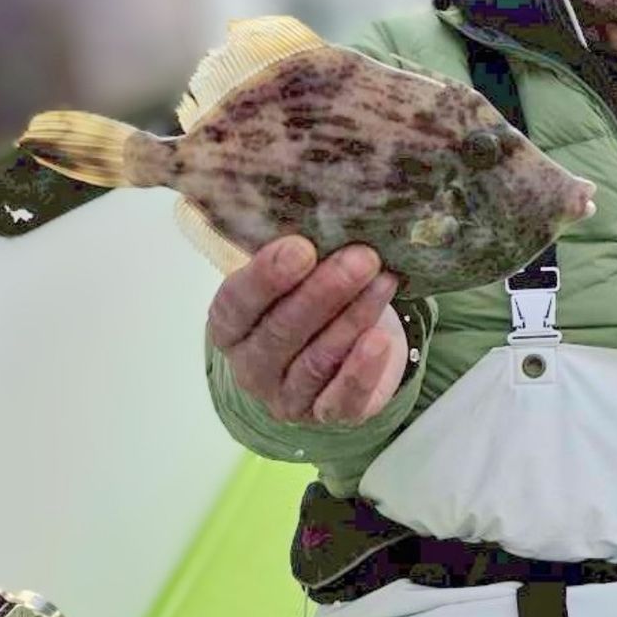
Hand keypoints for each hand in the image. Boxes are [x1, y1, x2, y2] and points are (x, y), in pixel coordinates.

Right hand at [207, 236, 407, 424]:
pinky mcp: (328, 415)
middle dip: (324, 291)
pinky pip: (342, 399)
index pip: (236, 303)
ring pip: (317, 359)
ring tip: (385, 281)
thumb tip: (322, 201)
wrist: (335, 360)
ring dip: (353, 317)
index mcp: (231, 325)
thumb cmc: (308, 300)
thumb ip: (295, 250)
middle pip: (282, 331)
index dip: (266, 277)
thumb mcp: (293, 276)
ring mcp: (287, 396)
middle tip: (361, 257)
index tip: (301, 247)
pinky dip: (362, 370)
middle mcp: (251, 366)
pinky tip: (381, 340)